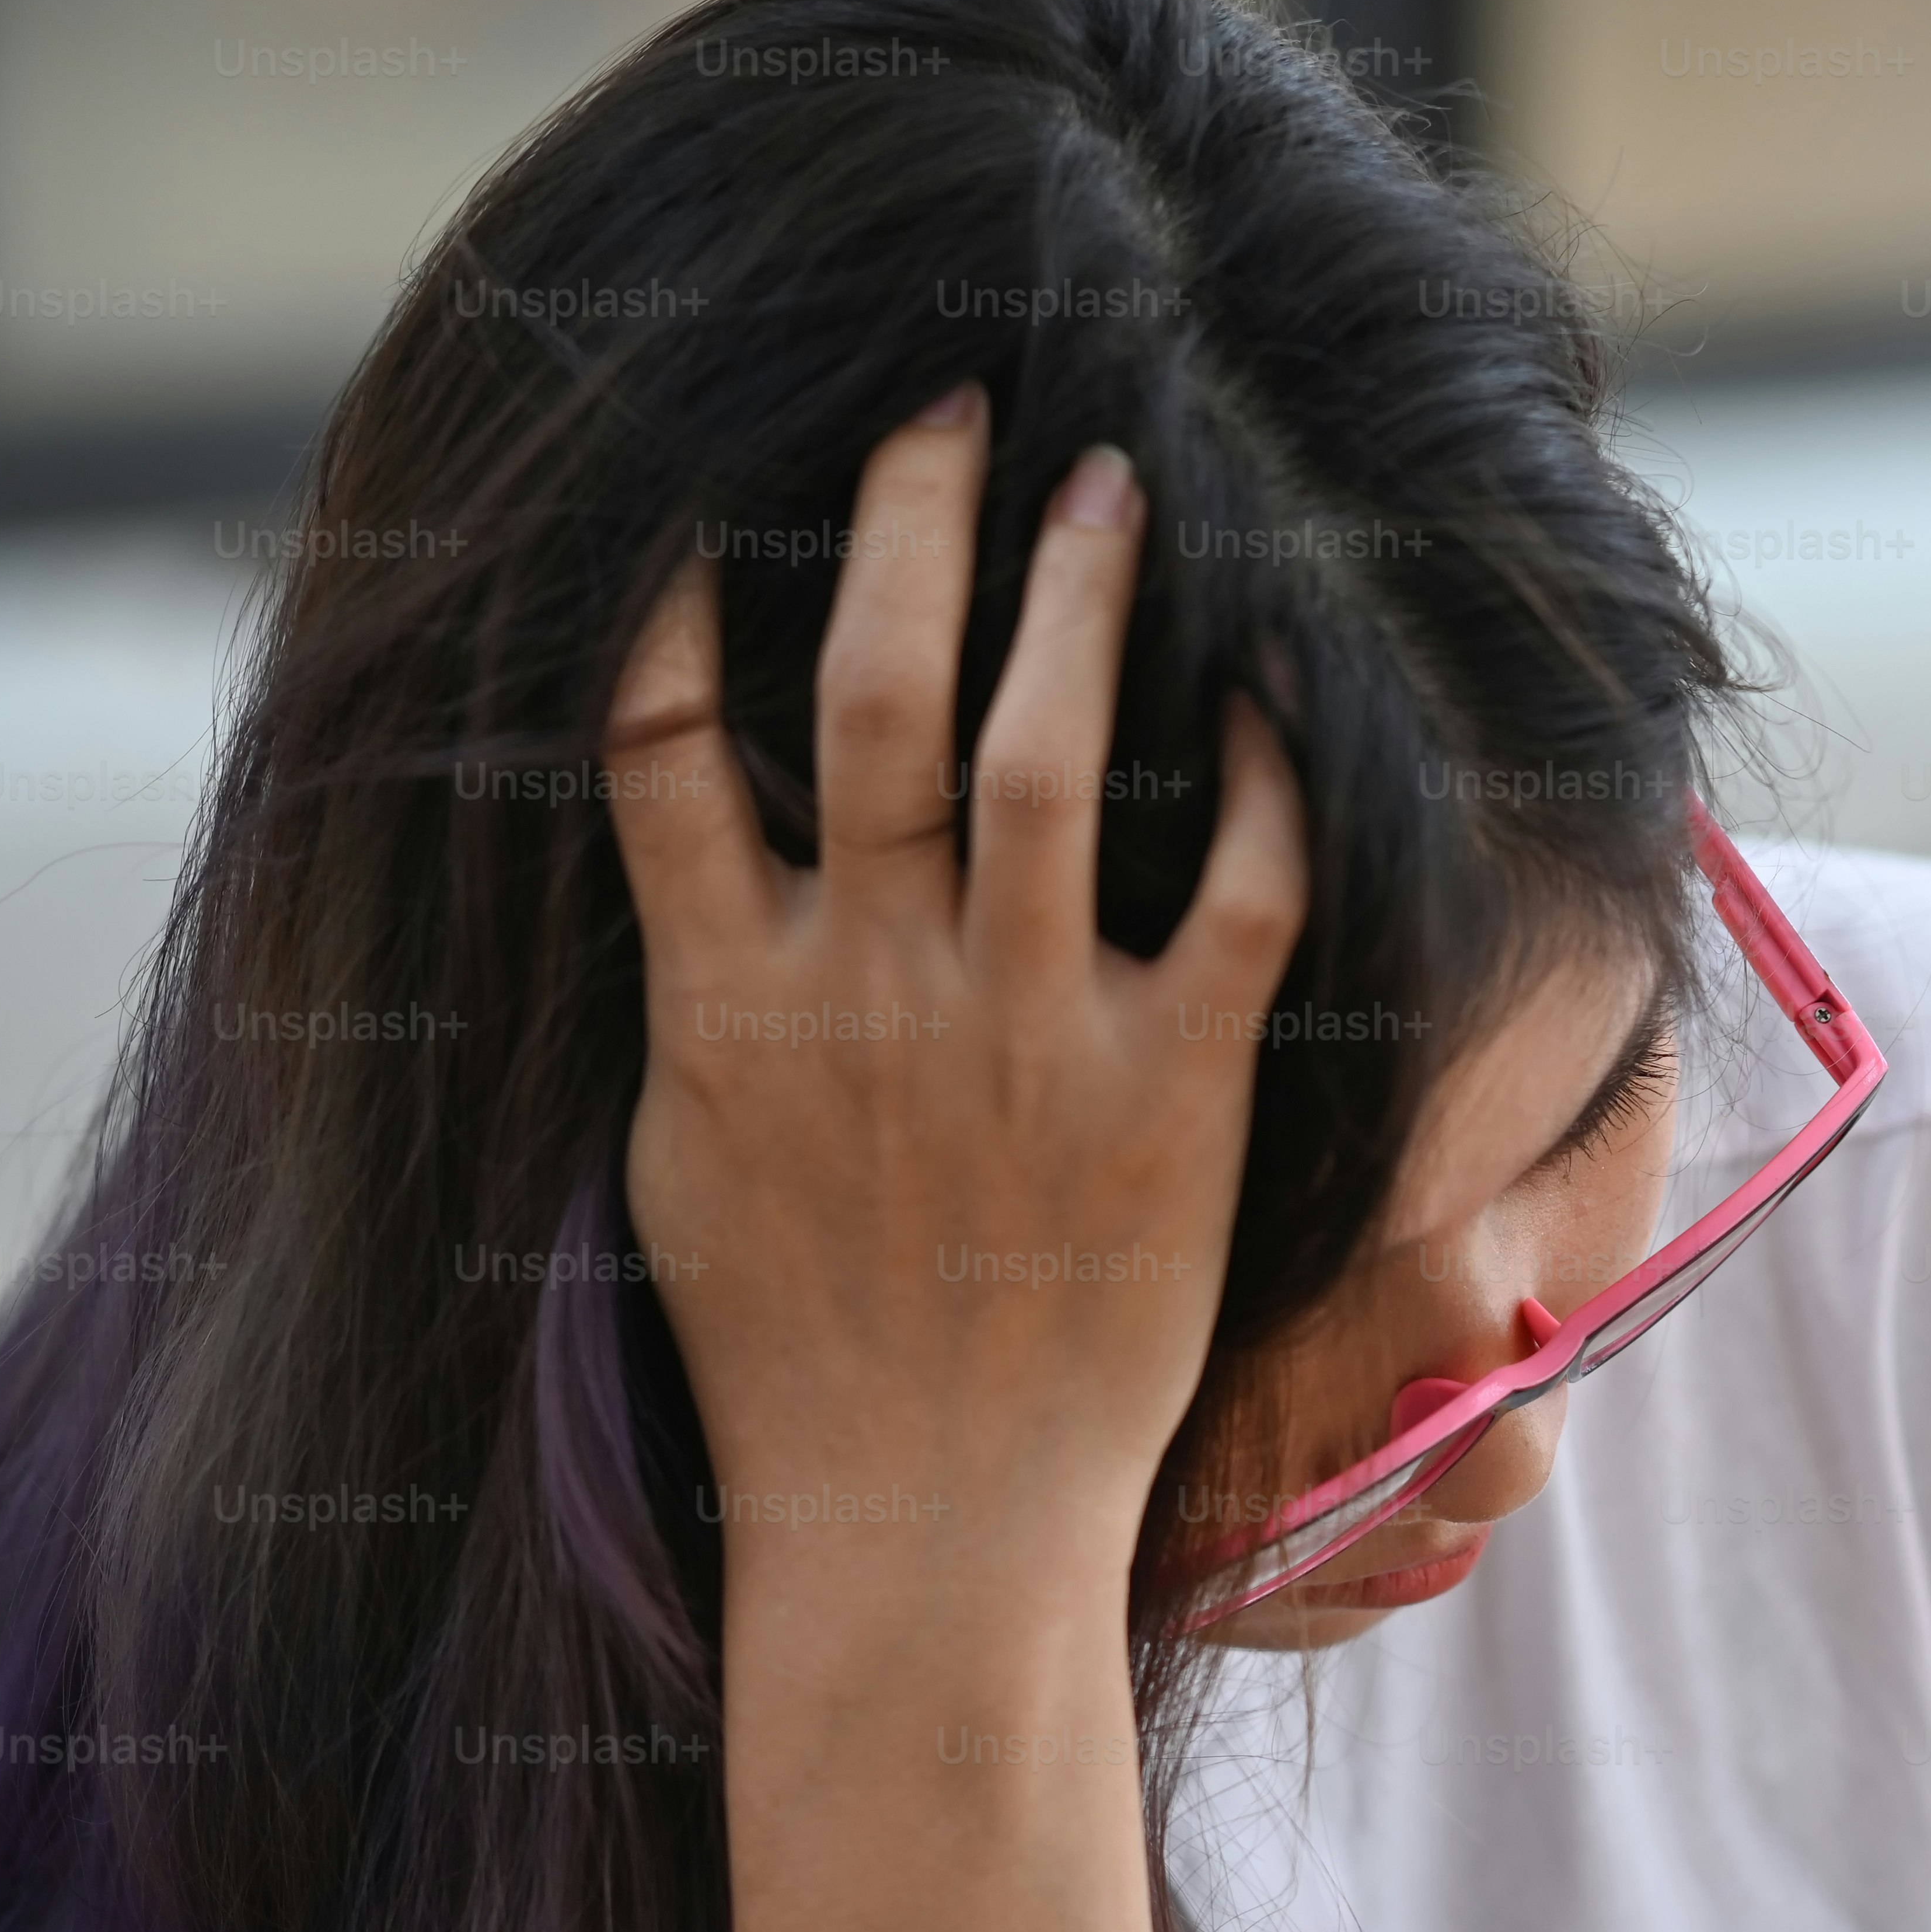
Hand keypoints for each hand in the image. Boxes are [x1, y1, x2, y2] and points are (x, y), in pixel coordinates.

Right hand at [605, 380, 1304, 1559]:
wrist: (922, 1524)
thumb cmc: (794, 1359)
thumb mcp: (683, 1169)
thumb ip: (692, 1008)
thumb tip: (672, 872)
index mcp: (733, 1002)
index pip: (659, 751)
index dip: (675, 605)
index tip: (710, 491)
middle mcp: (874, 990)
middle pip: (875, 700)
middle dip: (914, 530)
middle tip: (957, 407)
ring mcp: (1025, 1035)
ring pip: (1044, 756)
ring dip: (1077, 601)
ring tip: (1110, 484)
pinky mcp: (1168, 1093)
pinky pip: (1234, 900)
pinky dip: (1262, 788)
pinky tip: (1272, 695)